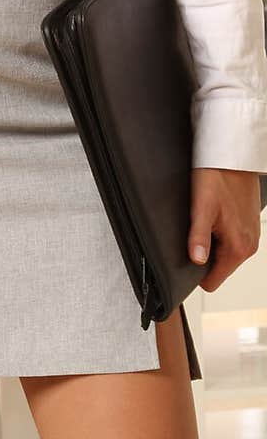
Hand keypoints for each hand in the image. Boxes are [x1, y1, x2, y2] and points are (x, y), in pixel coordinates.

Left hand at [188, 168, 260, 292]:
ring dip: (211, 241)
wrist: (233, 157)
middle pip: (218, 267)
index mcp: (239, 247)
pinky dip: (219, 231)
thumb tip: (196, 260)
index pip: (213, 281)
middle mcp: (248, 245)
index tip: (187, 254)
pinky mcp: (247, 225)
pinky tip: (213, 214)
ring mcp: (250, 235)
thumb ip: (198, 236)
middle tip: (194, 229)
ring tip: (204, 219)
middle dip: (203, 254)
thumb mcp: (201, 207)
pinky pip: (229, 239)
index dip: (196, 273)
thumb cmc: (218, 176)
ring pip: (223, 253)